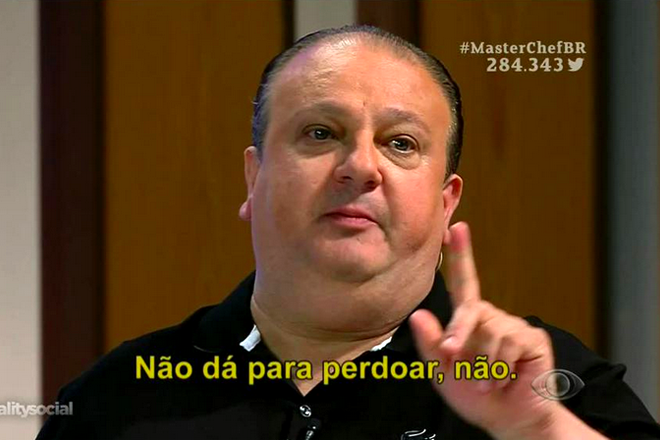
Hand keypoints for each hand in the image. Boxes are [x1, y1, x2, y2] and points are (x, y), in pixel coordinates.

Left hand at [409, 222, 561, 439]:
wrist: (509, 420)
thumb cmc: (475, 394)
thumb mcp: (443, 373)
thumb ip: (431, 345)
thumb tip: (418, 314)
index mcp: (469, 321)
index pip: (463, 282)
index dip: (460, 255)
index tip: (457, 227)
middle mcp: (491, 318)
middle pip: (470, 309)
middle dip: (459, 332)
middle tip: (453, 356)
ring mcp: (513, 326)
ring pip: (488, 331)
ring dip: (481, 363)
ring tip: (487, 381)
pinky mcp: (532, 338)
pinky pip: (509, 343)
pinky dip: (499, 366)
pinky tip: (504, 378)